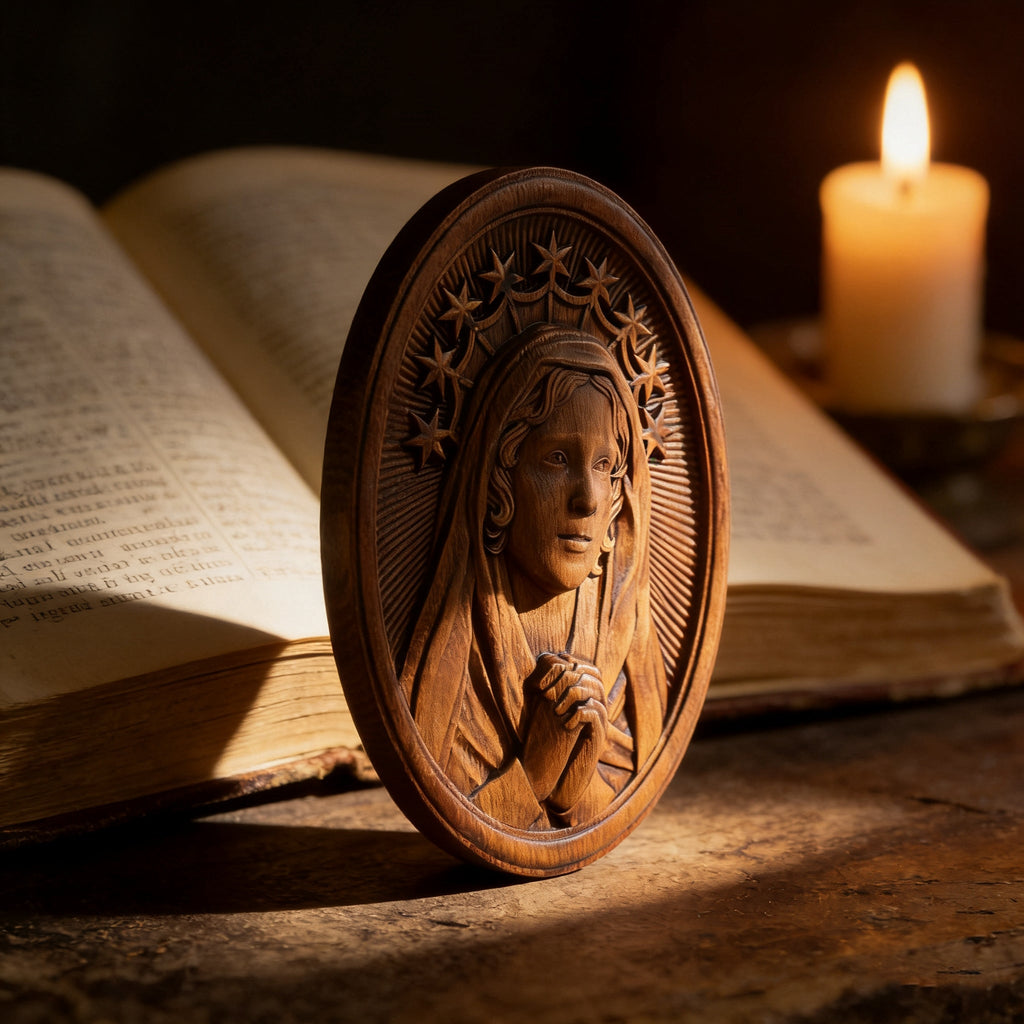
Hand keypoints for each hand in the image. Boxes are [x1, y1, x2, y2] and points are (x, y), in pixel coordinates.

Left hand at [522, 653, 607, 807]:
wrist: (554, 776)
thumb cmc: (546, 740)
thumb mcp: (543, 708)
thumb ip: (546, 684)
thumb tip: (544, 657)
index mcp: (583, 694)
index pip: (584, 665)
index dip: (567, 662)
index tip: (545, 675)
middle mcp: (595, 703)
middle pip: (593, 672)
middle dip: (568, 676)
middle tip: (547, 692)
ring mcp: (600, 719)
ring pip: (595, 689)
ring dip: (571, 694)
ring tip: (555, 709)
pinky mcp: (599, 735)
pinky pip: (595, 712)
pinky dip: (578, 714)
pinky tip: (565, 723)